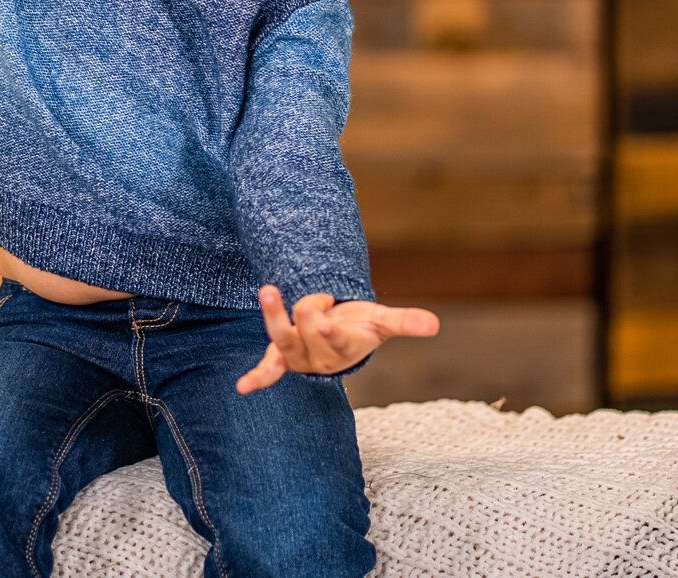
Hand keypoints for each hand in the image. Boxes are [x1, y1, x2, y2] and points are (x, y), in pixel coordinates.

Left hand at [234, 285, 440, 393]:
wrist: (339, 337)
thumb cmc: (360, 325)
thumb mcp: (380, 321)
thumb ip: (404, 322)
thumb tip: (435, 324)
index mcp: (344, 348)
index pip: (335, 339)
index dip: (327, 329)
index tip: (324, 315)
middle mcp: (319, 357)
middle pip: (305, 331)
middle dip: (309, 308)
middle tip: (322, 298)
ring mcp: (297, 356)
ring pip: (282, 337)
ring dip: (273, 315)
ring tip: (267, 289)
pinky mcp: (279, 355)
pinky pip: (268, 370)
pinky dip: (257, 379)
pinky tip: (242, 388)